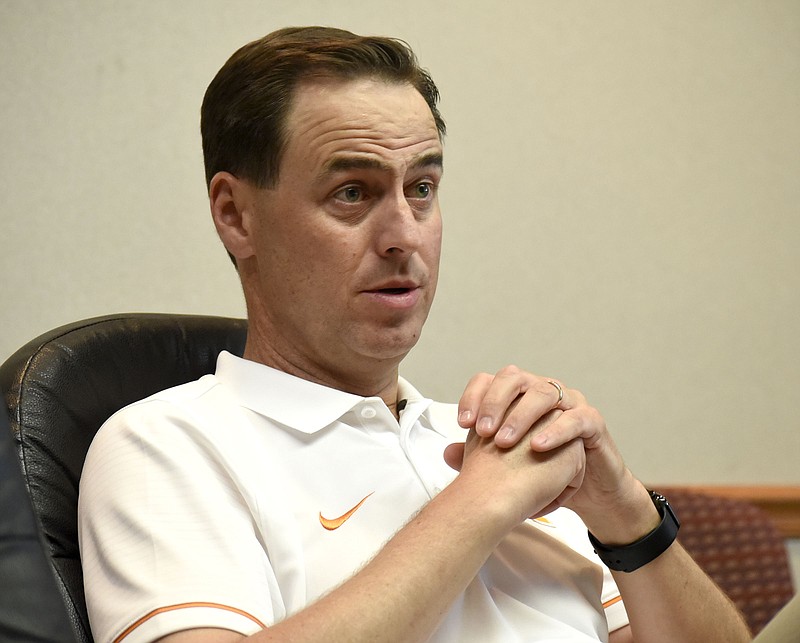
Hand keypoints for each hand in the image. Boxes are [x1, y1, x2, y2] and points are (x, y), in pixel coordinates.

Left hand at [450, 366, 639, 527]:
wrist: (587, 490)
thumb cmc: (546, 468)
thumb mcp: (509, 462)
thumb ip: (479, 455)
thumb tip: (447, 453)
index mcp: (520, 395)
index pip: (492, 380)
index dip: (474, 396)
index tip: (462, 423)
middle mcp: (543, 391)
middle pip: (515, 378)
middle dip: (494, 402)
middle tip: (482, 431)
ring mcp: (570, 403)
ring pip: (544, 393)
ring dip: (521, 416)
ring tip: (504, 441)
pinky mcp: (593, 422)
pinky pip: (576, 418)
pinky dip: (556, 431)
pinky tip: (538, 446)